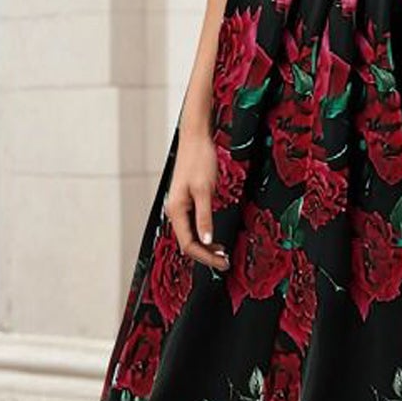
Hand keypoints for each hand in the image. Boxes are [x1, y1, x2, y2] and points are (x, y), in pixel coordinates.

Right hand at [165, 124, 228, 270]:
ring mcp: (180, 207)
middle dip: (206, 255)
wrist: (195, 139)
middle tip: (225, 261)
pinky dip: (204, 234)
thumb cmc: (199, 160)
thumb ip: (205, 216)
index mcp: (176, 210)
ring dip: (206, 246)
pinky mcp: (187, 201)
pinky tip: (214, 238)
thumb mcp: (205, 190)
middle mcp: (175, 211)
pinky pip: (193, 225)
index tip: (222, 262)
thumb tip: (207, 240)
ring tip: (223, 252)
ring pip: (191, 235)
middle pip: (188, 242)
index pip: (189, 244)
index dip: (206, 256)